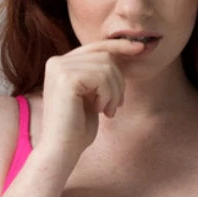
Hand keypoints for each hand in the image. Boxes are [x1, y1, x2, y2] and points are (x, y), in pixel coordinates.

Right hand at [40, 36, 149, 166]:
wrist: (62, 150)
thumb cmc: (78, 128)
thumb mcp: (92, 95)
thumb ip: (100, 75)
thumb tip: (124, 52)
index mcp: (61, 63)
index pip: (96, 47)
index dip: (119, 46)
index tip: (140, 48)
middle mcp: (57, 61)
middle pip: (104, 56)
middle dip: (119, 81)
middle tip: (115, 106)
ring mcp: (59, 68)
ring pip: (106, 67)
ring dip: (114, 92)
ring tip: (107, 110)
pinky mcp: (66, 78)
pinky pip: (102, 77)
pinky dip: (107, 96)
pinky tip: (100, 110)